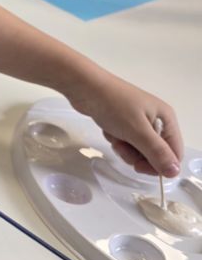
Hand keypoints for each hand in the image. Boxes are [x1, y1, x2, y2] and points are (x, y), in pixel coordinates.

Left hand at [66, 73, 181, 177]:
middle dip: (137, 155)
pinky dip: (116, 140)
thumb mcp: (138, 131)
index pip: (174, 153)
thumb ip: (157, 153)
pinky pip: (126, 142)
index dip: (159, 165)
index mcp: (166, 119)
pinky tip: (108, 130)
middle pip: (155, 153)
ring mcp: (139, 121)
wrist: (85, 88)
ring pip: (138, 150)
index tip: (140, 167)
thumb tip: (175, 171)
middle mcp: (156, 120)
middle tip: (123, 147)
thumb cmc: (114, 105)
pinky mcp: (124, 122)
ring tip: (115, 137)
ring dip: (125, 149)